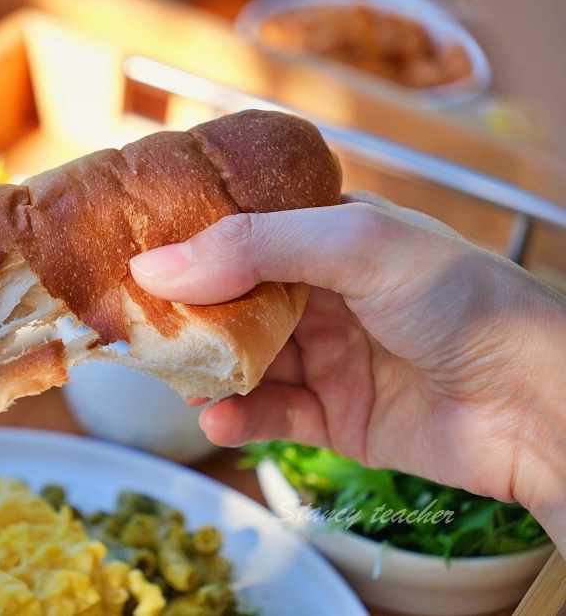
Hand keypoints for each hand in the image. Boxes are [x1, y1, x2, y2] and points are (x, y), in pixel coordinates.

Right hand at [130, 193, 565, 548]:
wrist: (539, 405)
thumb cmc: (465, 302)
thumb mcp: (357, 246)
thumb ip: (256, 247)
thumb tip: (157, 264)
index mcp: (331, 240)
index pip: (242, 236)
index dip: (189, 248)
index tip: (133, 261)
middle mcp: (326, 296)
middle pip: (233, 304)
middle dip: (187, 318)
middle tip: (135, 331)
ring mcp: (330, 358)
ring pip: (243, 363)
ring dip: (206, 373)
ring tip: (175, 380)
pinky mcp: (337, 418)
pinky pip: (271, 417)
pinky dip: (239, 420)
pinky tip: (219, 420)